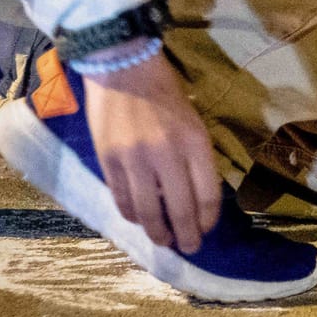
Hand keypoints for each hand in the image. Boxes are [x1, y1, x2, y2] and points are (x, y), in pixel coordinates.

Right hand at [81, 53, 221, 253]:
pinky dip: (132, 215)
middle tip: (189, 248)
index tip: (206, 230)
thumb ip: (195, 158)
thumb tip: (196, 196)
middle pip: (180, 209)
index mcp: (194, 143)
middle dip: (187, 235)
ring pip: (148, 212)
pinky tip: (139, 220)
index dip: (207, 219)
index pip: (206, 195)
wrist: (123, 68)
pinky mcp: (108, 161)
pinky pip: (122, 199)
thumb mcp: (193, 122)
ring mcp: (135, 160)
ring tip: (164, 241)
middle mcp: (166, 155)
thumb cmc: (165, 92)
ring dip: (158, 232)